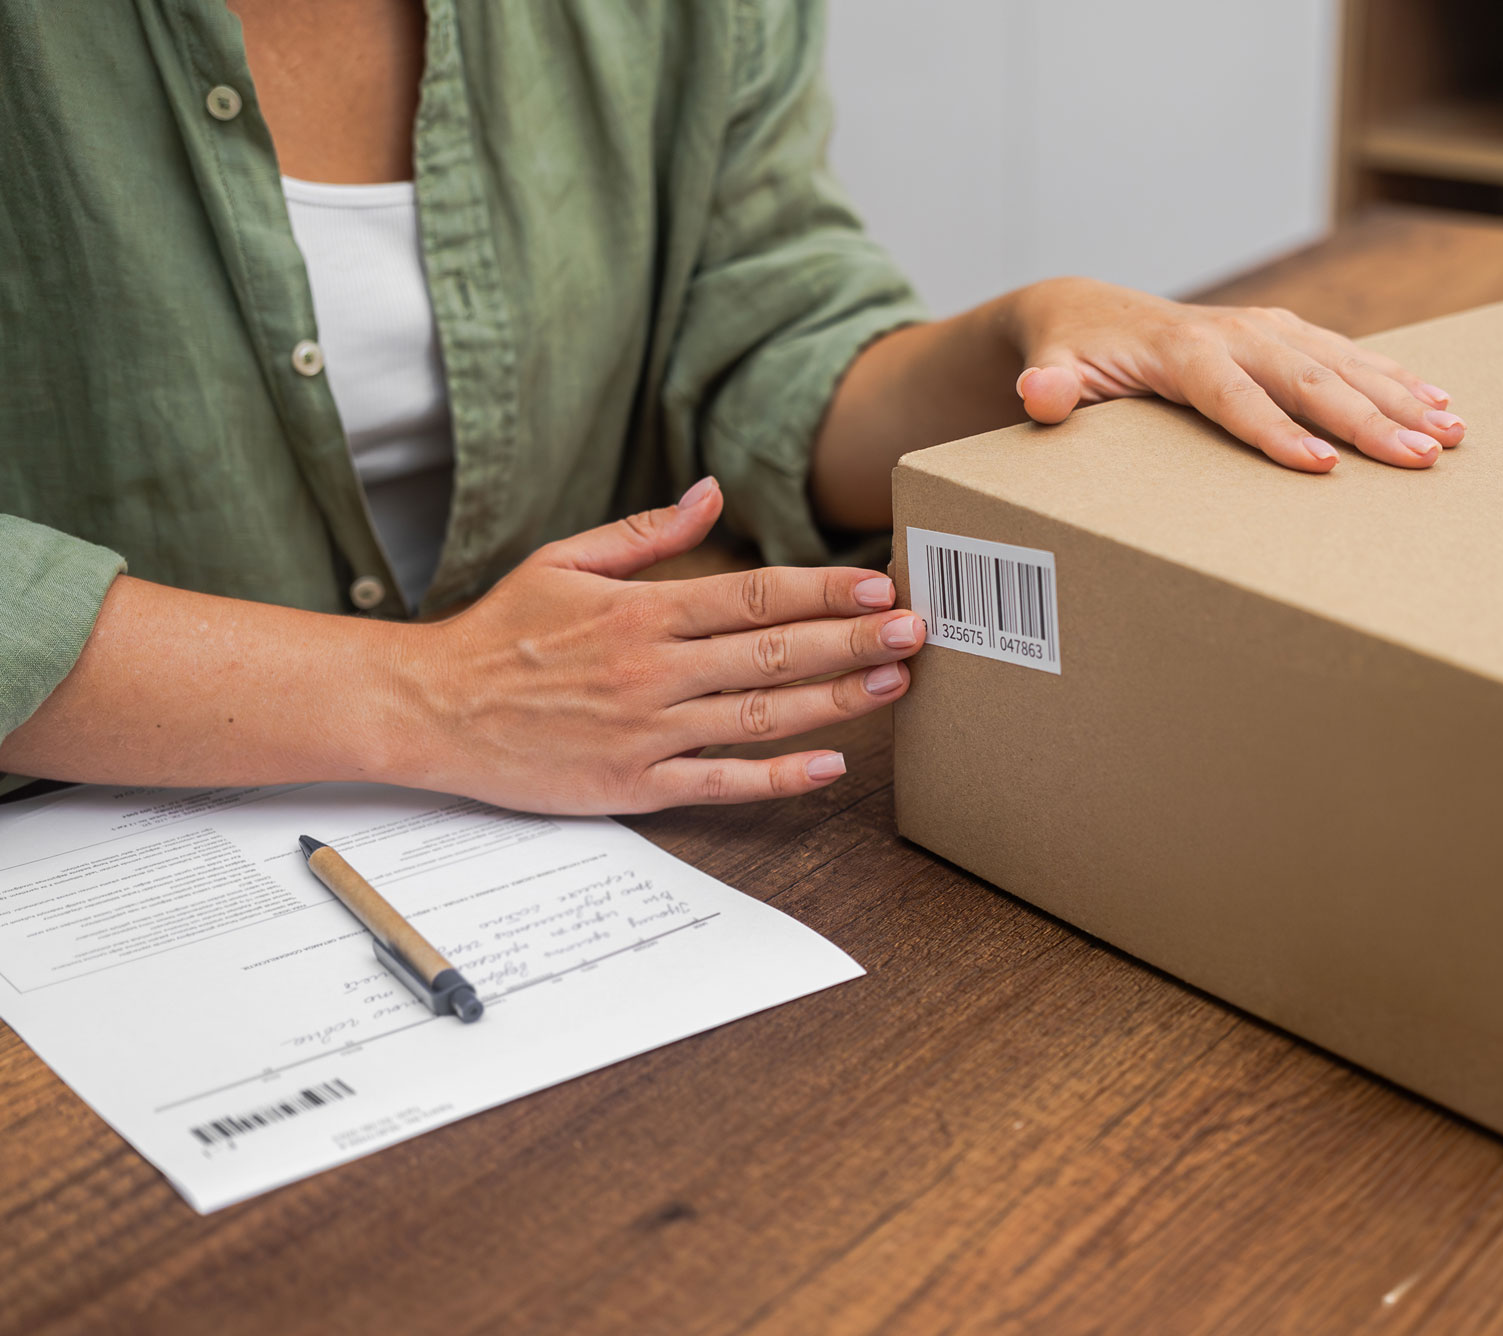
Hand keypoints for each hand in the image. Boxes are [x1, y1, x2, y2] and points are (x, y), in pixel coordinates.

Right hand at [394, 478, 924, 813]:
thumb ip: (645, 533)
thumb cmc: (499, 632)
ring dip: (835, 702)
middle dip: (852, 640)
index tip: (879, 583)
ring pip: (759, 716)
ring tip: (895, 685)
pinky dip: (777, 778)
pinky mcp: (631, 786)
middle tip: (917, 630)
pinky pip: (718, 784)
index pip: (753, 596)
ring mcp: (645, 732)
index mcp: (640, 611)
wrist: (428, 708)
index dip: (824, 590)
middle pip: (772, 653)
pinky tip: (830, 766)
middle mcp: (651, 670)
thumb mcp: (564, 562)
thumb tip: (712, 492)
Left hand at [1007, 276, 1464, 472]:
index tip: (1321, 466)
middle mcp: (1234, 332)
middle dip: (1368, 419)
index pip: (1234, 396)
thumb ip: (1049, 387)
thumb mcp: (1050, 369)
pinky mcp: (1284, 334)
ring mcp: (1265, 329)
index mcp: (1182, 349)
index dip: (1276, 431)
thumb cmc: (1071, 354)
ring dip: (1400, 397)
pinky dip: (1396, 379)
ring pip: (1341, 363)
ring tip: (1453, 433)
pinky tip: (1441, 404)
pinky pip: (1348, 356)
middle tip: (1421, 458)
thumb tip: (1041, 394)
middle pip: (1307, 378)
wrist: (1086, 312)